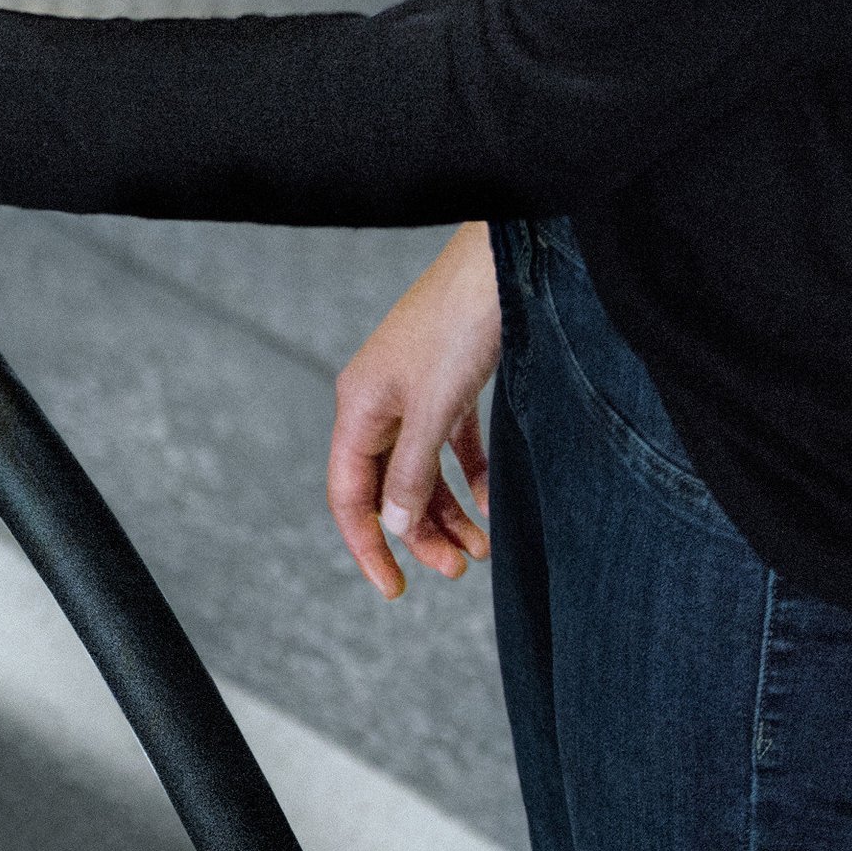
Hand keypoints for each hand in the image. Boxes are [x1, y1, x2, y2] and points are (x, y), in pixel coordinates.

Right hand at [326, 224, 499, 600]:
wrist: (502, 261)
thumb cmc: (460, 323)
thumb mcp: (434, 406)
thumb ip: (411, 471)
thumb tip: (394, 525)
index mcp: (359, 408)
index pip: (349, 495)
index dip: (368, 546)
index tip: (395, 589)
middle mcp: (379, 403)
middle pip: (387, 488)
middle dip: (418, 534)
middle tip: (457, 571)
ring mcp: (413, 392)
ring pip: (420, 471)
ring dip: (446, 512)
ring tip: (480, 550)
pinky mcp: (447, 382)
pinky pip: (450, 445)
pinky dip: (470, 477)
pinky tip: (492, 505)